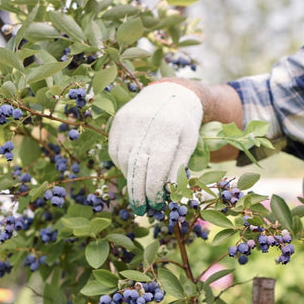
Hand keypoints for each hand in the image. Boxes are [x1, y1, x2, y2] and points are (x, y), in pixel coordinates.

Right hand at [108, 82, 202, 213]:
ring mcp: (128, 122)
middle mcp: (145, 126)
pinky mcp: (118, 122)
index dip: (154, 191)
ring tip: (140, 190)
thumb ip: (178, 168)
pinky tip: (132, 172)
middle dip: (138, 193)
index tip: (155, 206)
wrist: (170, 92)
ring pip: (124, 161)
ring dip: (131, 180)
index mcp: (167, 132)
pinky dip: (123, 165)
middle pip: (136, 168)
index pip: (156, 170)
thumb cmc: (183, 124)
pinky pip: (115, 151)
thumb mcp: (188, 144)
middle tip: (142, 210)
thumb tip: (168, 195)